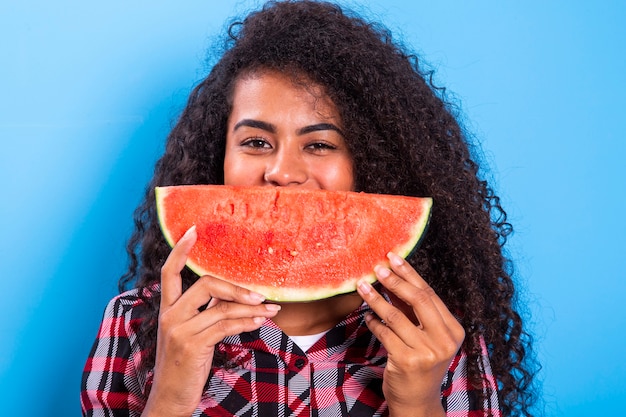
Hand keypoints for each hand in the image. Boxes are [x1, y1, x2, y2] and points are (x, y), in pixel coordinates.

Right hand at [142, 226, 280, 416]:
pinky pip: (226, 326)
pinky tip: (261, 322)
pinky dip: (247, 322)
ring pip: (221, 307)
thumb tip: (234, 295)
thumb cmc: (183, 365)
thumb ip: (204, 312)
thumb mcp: (190, 334)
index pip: (169, 272)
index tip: (193, 230)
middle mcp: (170, 315)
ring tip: (272, 309)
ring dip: (251, 308)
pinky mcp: (191, 346)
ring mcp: (179, 330)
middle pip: (205, 284)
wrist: (169, 398)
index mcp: (167, 309)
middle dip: (237, 287)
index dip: (180, 250)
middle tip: (261, 295)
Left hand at [356, 252, 464, 416]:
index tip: (393, 257)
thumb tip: (393, 277)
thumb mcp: (424, 336)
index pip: (429, 294)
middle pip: (418, 300)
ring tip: (362, 286)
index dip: (410, 274)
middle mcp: (444, 340)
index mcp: (454, 330)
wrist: (417, 401)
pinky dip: (373, 322)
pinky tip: (367, 316)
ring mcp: (427, 352)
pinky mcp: (407, 362)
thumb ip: (413, 310)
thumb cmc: (420, 363)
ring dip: (376, 299)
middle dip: (395, 280)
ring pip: (396, 316)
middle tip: (378, 268)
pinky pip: (384, 333)